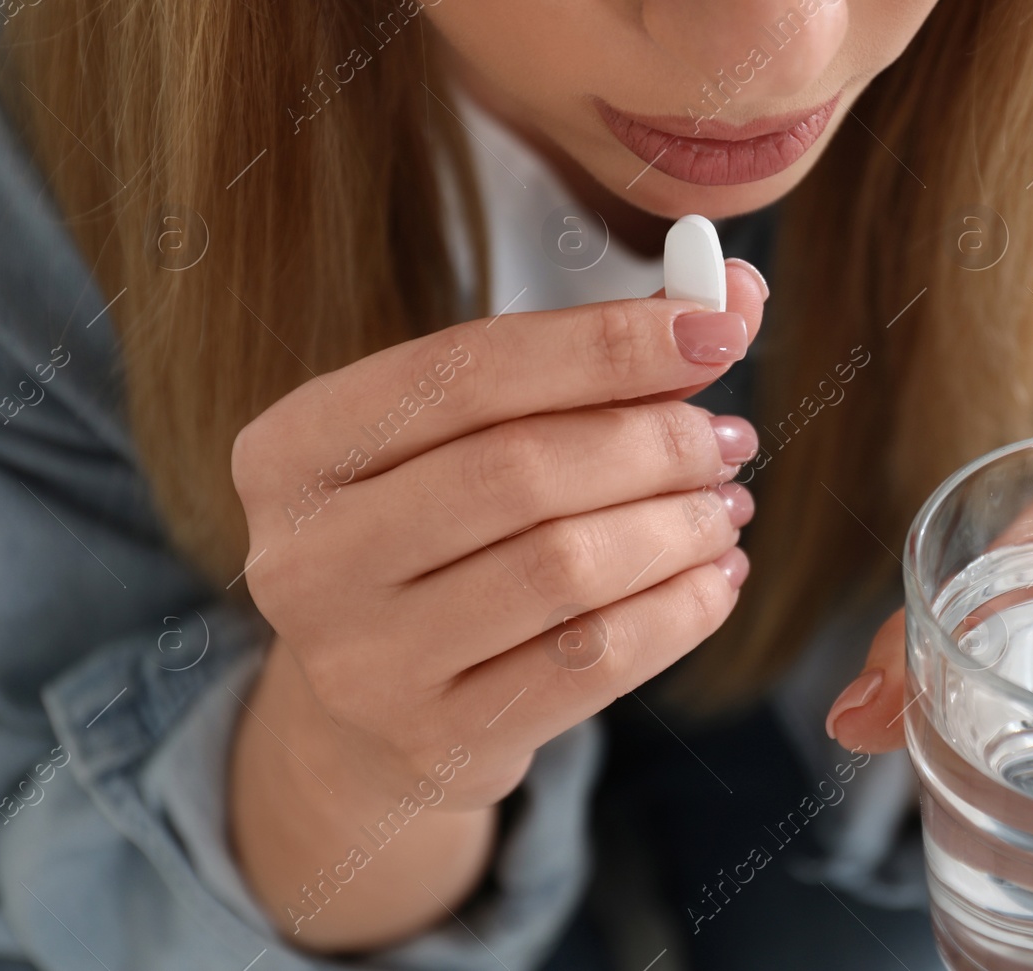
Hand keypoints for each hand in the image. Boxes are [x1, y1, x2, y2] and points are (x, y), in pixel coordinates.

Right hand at [228, 261, 767, 948]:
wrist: (370, 719)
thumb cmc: (435, 539)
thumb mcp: (472, 439)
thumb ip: (594, 356)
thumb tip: (738, 292)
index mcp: (293, 449)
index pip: (466, 370)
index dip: (606, 344)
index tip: (716, 331)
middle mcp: (305, 557)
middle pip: (521, 470)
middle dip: (654, 442)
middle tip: (727, 440)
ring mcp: (364, 662)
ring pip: (564, 568)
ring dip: (677, 527)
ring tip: (726, 509)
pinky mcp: (438, 740)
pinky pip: (592, 662)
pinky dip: (679, 610)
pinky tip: (717, 578)